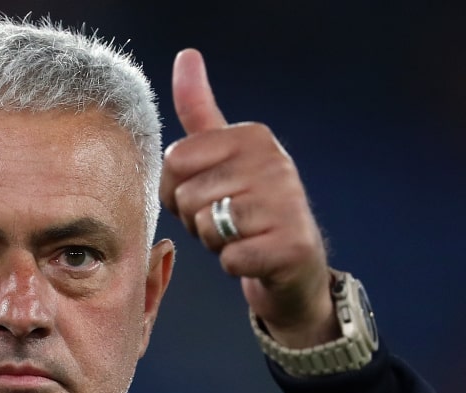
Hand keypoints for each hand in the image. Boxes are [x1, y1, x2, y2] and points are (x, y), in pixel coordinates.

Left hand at [160, 49, 335, 348]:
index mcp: (252, 136)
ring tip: (242, 236)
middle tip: (227, 222)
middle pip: (186, 197)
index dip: (177, 189)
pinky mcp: (290, 246)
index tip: (209, 193)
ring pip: (206, 227)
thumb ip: (199, 111)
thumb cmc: (245, 208)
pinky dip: (234, 265)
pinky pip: (229, 259)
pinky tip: (255, 257)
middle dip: (195, 220)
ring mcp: (286, 203)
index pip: (174, 160)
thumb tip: (186, 55)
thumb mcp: (222, 154)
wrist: (292, 262)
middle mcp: (274, 162)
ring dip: (215, 243)